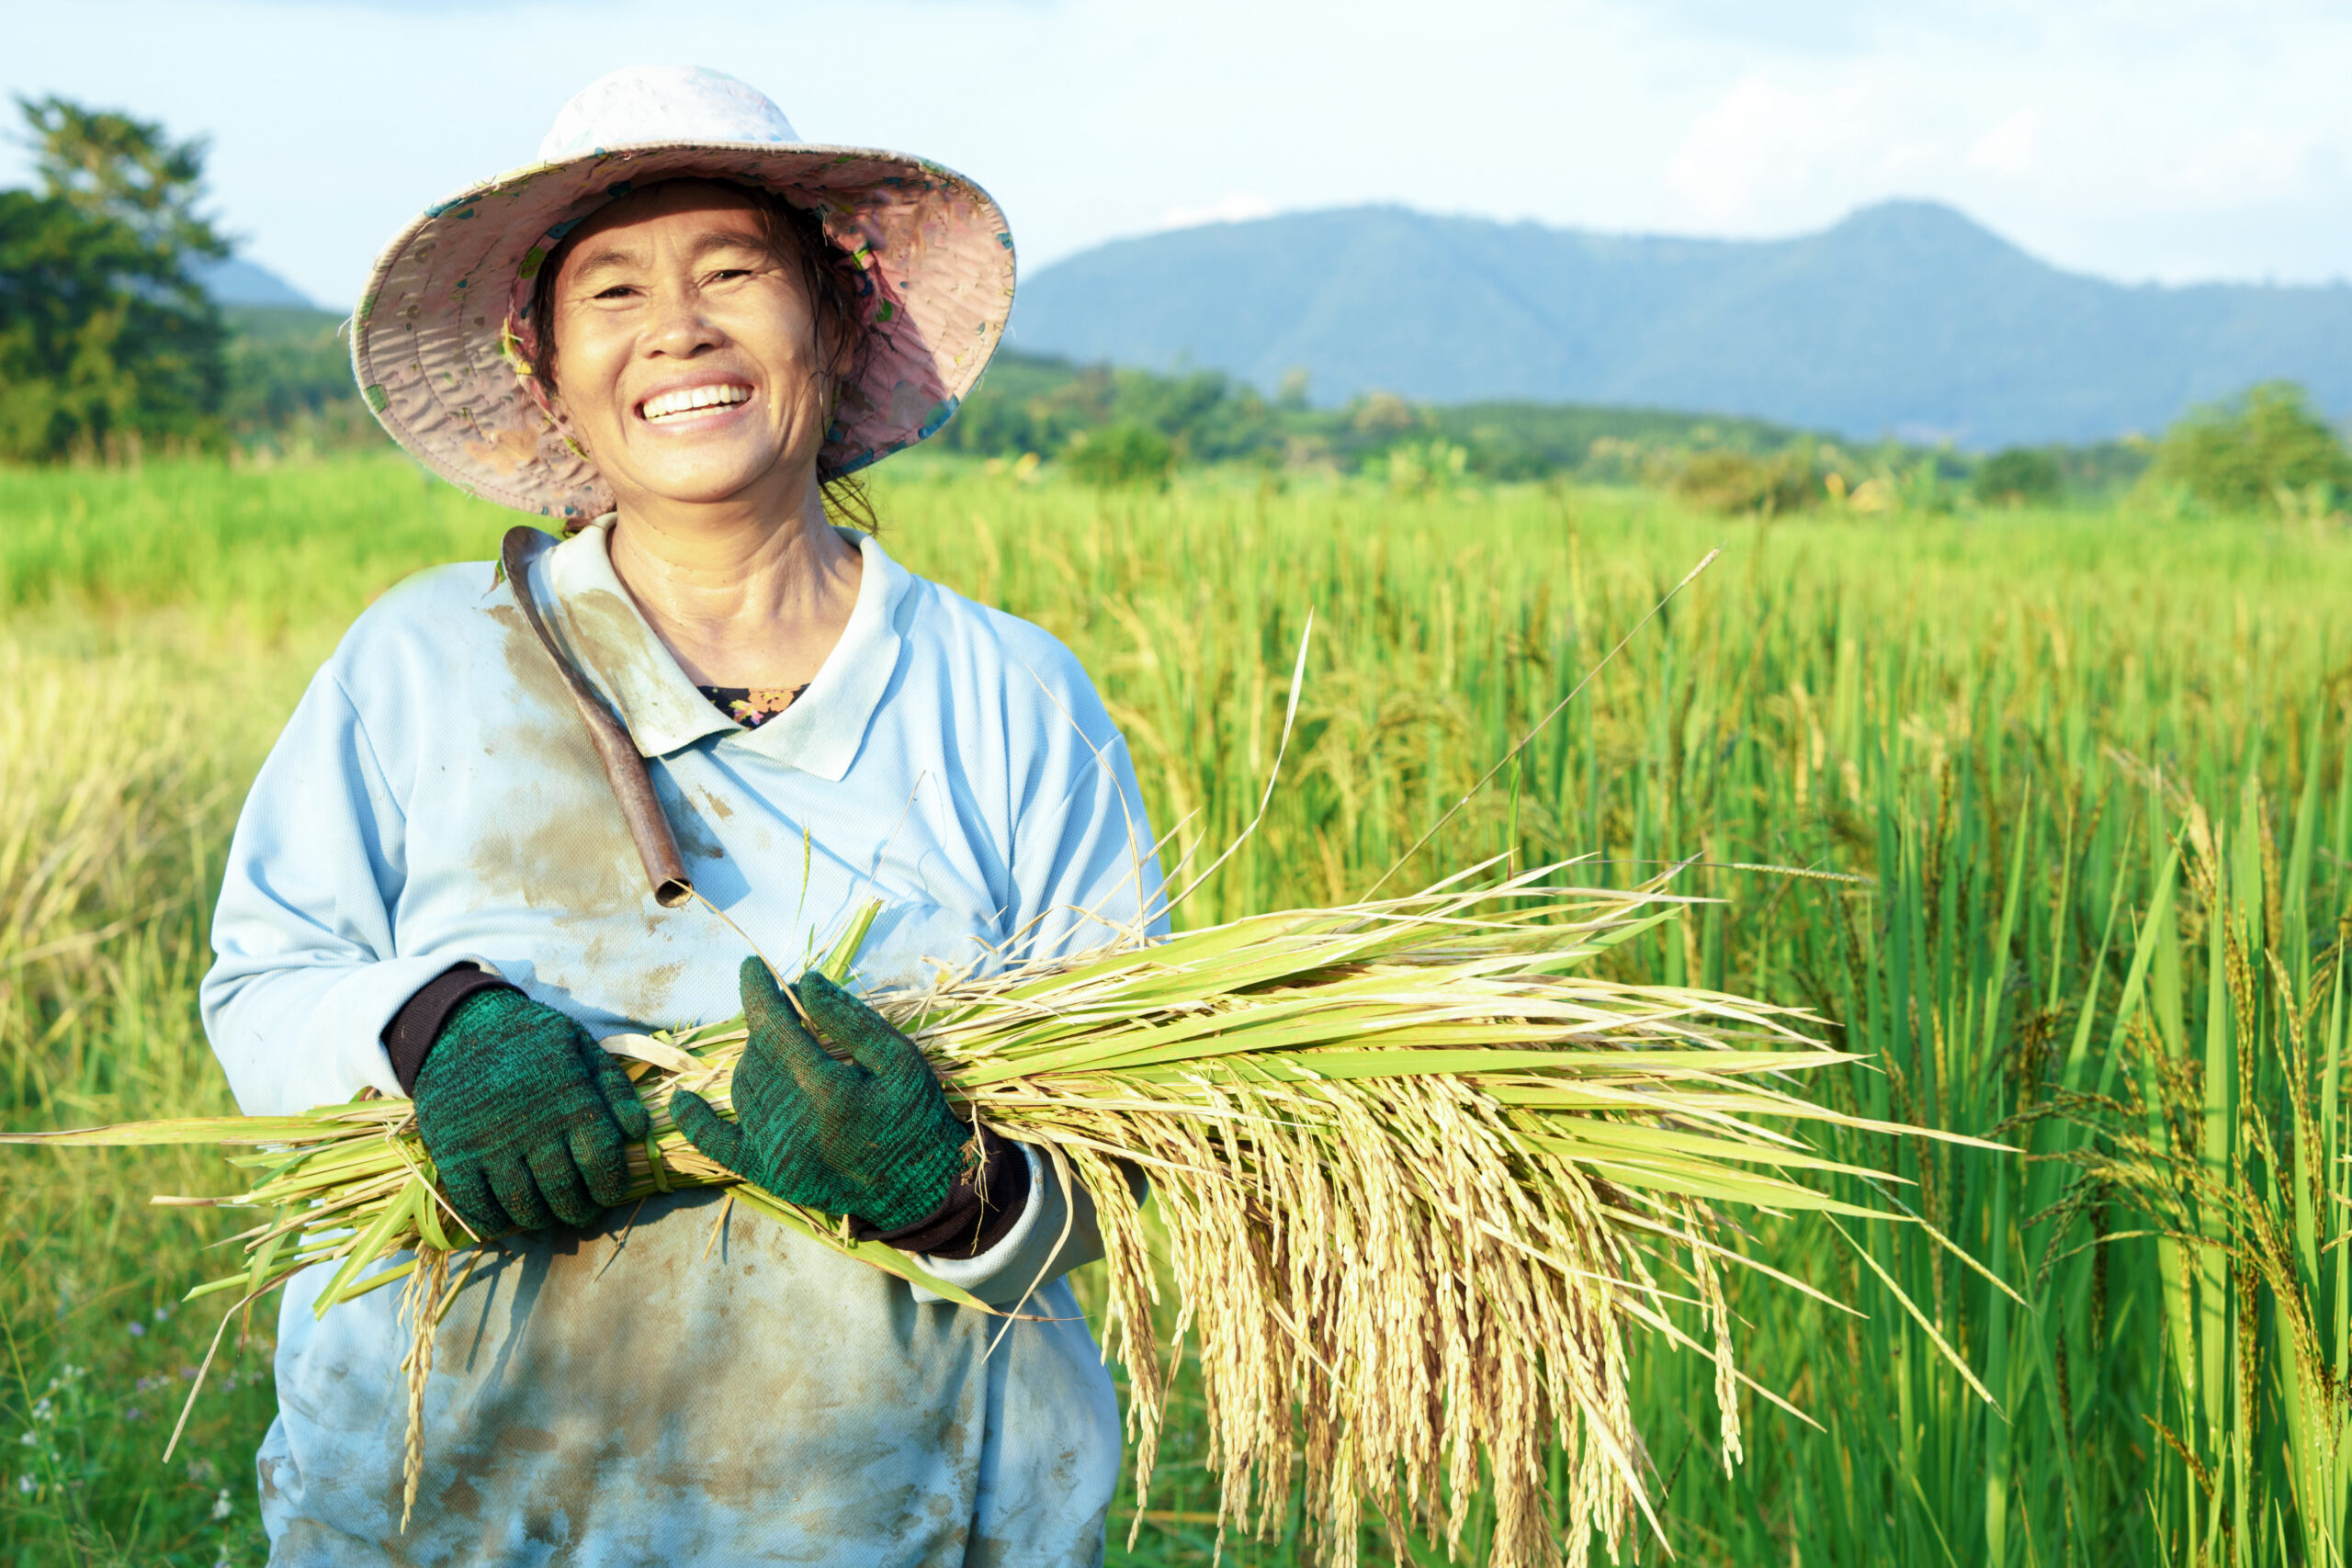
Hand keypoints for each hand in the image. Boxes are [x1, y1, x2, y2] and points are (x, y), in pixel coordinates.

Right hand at [412, 989, 650, 1235]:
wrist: (458, 1024)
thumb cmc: (529, 1036)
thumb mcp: (580, 1046)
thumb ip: (613, 1088)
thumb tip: (639, 1131)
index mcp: (572, 1102)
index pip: (603, 1163)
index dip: (611, 1187)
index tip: (609, 1192)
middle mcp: (535, 1129)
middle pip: (565, 1193)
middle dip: (579, 1211)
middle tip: (580, 1211)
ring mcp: (492, 1145)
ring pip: (524, 1206)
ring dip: (540, 1220)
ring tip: (547, 1215)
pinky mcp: (454, 1154)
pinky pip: (476, 1205)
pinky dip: (493, 1222)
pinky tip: (504, 1220)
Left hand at [671, 959, 967, 1229]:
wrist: (920, 1188)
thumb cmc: (916, 1116)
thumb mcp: (900, 1059)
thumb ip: (851, 1020)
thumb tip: (802, 982)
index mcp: (828, 1093)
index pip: (774, 1028)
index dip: (758, 992)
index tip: (751, 965)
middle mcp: (793, 1125)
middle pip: (757, 1055)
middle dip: (770, 1027)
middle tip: (795, 1018)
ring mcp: (776, 1154)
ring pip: (743, 1087)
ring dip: (756, 1060)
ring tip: (785, 1052)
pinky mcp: (770, 1175)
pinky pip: (719, 1145)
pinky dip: (697, 1122)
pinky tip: (682, 1100)